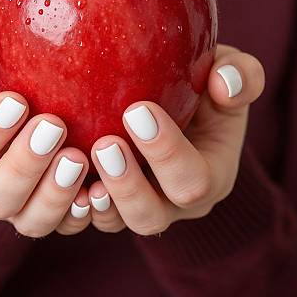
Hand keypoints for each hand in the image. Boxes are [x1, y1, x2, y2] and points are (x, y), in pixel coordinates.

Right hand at [0, 37, 91, 237]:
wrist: (19, 103)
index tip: (16, 101)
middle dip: (24, 164)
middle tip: (53, 126)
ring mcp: (18, 207)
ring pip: (30, 221)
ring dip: (55, 194)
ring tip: (76, 157)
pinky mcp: (52, 211)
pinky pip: (66, 225)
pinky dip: (82, 212)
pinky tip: (99, 189)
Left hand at [87, 44, 264, 234]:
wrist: (180, 107)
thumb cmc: (203, 88)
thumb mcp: (229, 74)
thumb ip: (242, 76)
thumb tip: (225, 83)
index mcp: (209, 175)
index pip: (194, 180)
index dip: (166, 152)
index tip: (137, 109)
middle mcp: (173, 201)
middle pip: (152, 215)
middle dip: (128, 183)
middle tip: (105, 143)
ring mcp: (137, 203)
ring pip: (115, 222)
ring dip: (95, 196)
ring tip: (76, 161)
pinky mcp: (107, 198)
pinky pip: (85, 215)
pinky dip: (70, 201)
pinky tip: (54, 172)